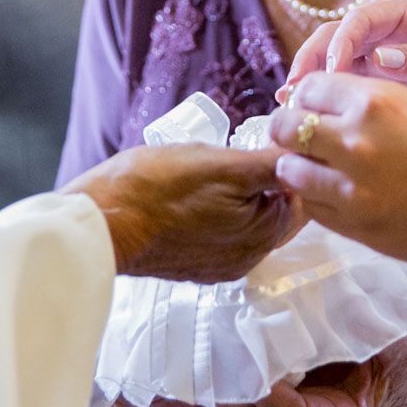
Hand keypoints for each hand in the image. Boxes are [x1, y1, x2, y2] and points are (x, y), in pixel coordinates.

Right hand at [65, 143, 298, 280]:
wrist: (99, 223)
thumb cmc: (155, 188)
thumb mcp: (221, 163)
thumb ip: (270, 163)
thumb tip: (307, 154)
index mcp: (263, 236)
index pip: (299, 194)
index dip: (287, 162)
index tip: (265, 141)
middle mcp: (248, 259)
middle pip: (275, 208)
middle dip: (263, 179)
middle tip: (235, 151)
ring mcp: (220, 265)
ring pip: (247, 218)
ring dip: (239, 194)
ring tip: (210, 170)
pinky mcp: (194, 264)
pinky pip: (221, 232)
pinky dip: (217, 211)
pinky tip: (193, 193)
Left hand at [218, 329, 406, 406]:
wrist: (401, 373)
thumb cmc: (403, 361)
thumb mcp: (402, 344)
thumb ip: (377, 330)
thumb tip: (349, 302)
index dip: (270, 393)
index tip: (255, 360)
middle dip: (236, 382)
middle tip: (225, 336)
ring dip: (227, 375)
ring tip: (220, 331)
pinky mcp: (277, 399)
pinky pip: (242, 394)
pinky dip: (231, 369)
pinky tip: (226, 334)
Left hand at [268, 72, 406, 271]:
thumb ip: (373, 102)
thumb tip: (327, 103)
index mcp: (376, 101)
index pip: (310, 88)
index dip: (309, 97)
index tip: (315, 107)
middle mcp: (357, 142)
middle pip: (287, 128)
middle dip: (291, 130)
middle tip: (305, 138)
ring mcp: (354, 191)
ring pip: (290, 172)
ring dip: (299, 168)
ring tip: (318, 169)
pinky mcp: (359, 229)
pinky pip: (314, 209)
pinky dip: (318, 200)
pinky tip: (339, 196)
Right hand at [280, 0, 406, 145]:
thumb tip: (380, 59)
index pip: (362, 19)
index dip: (341, 41)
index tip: (332, 72)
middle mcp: (391, 36)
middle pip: (338, 38)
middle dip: (313, 60)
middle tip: (294, 91)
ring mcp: (384, 66)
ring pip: (335, 68)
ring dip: (311, 83)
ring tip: (289, 106)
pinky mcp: (385, 96)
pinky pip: (348, 95)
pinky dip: (326, 105)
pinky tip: (308, 121)